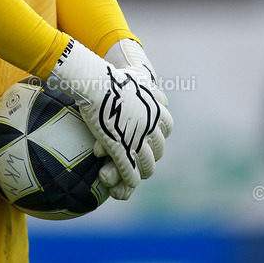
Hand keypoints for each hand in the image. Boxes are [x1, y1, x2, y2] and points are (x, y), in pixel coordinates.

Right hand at [99, 38, 172, 196]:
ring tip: (138, 177)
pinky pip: (130, 170)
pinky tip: (125, 187)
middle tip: (146, 162)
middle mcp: (151, 124)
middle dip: (153, 157)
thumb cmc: (110, 76)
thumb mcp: (136, 75)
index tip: (153, 139)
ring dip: (144, 172)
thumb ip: (146, 84)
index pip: (167, 126)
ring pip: (147, 162)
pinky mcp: (121, 148)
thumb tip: (151, 81)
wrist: (96, 81)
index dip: (160, 135)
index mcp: (156, 108)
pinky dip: (129, 180)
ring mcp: (136, 137)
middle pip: (159, 148)